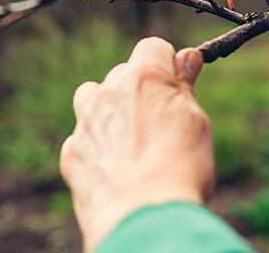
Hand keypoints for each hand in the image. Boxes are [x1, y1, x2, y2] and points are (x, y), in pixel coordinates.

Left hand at [60, 37, 213, 250]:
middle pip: (123, 73)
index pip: (153, 47)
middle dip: (140, 90)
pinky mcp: (72, 153)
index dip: (168, 64)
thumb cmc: (179, 169)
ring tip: (132, 140)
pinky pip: (84, 137)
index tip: (179, 84)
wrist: (142, 220)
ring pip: (93, 99)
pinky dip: (98, 147)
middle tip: (162, 122)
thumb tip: (186, 58)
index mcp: (144, 78)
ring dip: (109, 110)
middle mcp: (109, 93)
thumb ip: (184, 87)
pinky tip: (117, 169)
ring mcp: (85, 123)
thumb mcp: (196, 122)